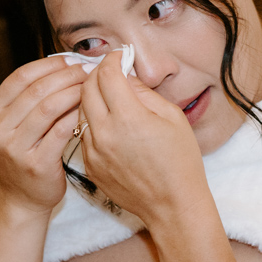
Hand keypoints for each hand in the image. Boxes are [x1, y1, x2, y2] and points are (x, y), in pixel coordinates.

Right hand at [0, 56, 88, 212]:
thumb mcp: (15, 124)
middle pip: (37, 90)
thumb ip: (30, 98)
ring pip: (49, 107)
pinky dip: (77, 116)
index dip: (50, 65)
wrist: (19, 198)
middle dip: (67, 76)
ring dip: (74, 92)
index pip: (21, 76)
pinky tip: (89, 111)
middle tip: (89, 71)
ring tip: (91, 87)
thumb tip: (64, 64)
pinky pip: (61, 131)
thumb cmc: (24, 155)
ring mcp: (15, 148)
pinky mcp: (36, 164)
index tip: (72, 61)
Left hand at [77, 57, 209, 225]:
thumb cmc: (180, 161)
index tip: (119, 56)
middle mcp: (105, 134)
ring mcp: (93, 152)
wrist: (173, 205)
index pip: (106, 75)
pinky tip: (108, 122)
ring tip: (107, 94)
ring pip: (80, 111)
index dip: (112, 59)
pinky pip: (83, 134)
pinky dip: (92, 121)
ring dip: (90, 97)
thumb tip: (125, 74)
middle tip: (110, 71)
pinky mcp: (89, 165)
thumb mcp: (171, 117)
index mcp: (128, 118)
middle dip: (96, 73)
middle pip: (86, 89)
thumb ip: (143, 92)